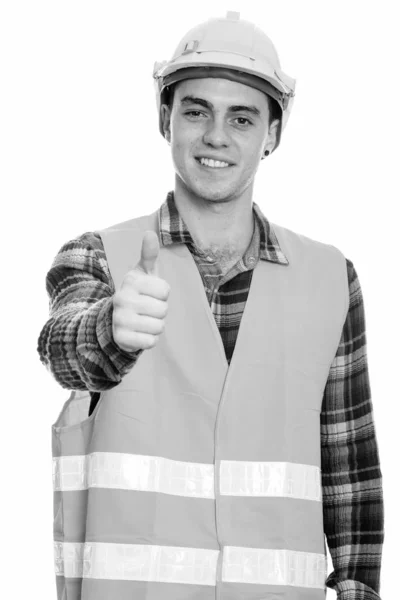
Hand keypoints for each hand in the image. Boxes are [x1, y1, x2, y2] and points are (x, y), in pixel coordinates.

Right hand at [112, 230, 169, 352]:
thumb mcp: (143, 273)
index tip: (150, 294)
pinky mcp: (121, 338)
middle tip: (146, 309)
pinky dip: (149, 340)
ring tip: (143, 320)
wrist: (115, 320)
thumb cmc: (137, 293)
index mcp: (131, 281)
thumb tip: (150, 232)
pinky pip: (151, 342)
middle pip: (163, 310)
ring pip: (158, 327)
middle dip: (159, 312)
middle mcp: (122, 299)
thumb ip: (148, 254)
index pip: (165, 291)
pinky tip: (139, 333)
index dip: (162, 295)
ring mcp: (120, 319)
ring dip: (155, 327)